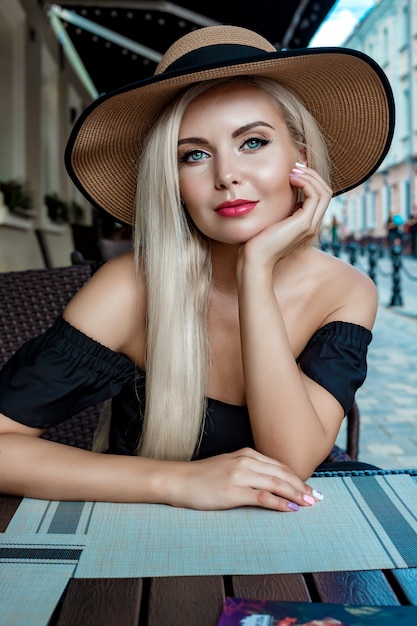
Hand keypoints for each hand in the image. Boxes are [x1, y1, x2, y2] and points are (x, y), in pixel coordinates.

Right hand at [166, 447, 322, 510]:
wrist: (178, 480)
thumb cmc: (201, 477)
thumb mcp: (227, 466)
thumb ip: (247, 470)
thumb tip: (268, 483)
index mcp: (245, 454)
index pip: (278, 465)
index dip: (297, 477)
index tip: (309, 487)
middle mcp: (245, 461)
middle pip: (281, 473)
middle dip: (302, 486)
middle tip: (317, 497)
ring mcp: (239, 475)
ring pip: (276, 483)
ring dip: (296, 494)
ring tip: (310, 503)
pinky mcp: (233, 491)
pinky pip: (262, 497)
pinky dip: (279, 503)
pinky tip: (290, 508)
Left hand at [239, 165, 331, 271]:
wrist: (255, 258)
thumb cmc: (257, 240)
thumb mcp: (272, 218)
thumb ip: (281, 207)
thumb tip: (281, 190)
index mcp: (306, 223)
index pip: (318, 196)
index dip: (309, 180)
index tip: (292, 171)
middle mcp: (312, 224)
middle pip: (325, 192)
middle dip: (312, 175)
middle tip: (294, 166)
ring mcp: (310, 225)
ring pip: (324, 192)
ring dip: (310, 176)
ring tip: (293, 171)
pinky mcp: (304, 224)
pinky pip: (315, 196)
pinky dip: (306, 183)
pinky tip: (291, 179)